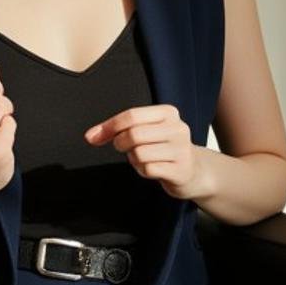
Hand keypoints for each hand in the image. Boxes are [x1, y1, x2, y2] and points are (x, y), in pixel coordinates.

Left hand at [84, 103, 209, 200]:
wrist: (194, 170)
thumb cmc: (164, 148)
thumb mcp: (147, 130)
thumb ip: (120, 129)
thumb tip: (91, 135)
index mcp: (168, 113)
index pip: (132, 116)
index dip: (109, 127)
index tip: (94, 137)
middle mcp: (177, 128)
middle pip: (134, 134)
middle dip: (121, 144)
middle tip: (125, 149)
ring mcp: (181, 150)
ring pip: (139, 153)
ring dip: (133, 159)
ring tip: (143, 159)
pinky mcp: (180, 170)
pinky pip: (148, 169)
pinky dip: (142, 171)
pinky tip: (152, 169)